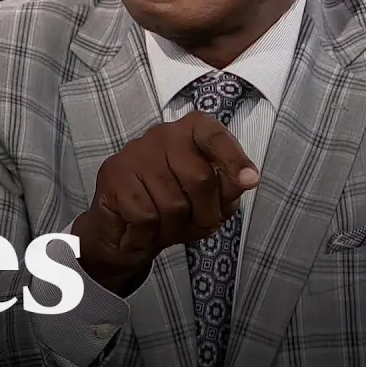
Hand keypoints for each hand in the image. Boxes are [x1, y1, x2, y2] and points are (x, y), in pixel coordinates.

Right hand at [72, 111, 259, 294]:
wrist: (125, 232)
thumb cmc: (174, 208)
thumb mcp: (210, 201)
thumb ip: (229, 189)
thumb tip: (248, 179)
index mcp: (191, 131)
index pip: (214, 136)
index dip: (234, 159)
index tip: (251, 181)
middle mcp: (163, 134)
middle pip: (200, 178)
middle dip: (204, 214)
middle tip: (197, 226)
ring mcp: (136, 152)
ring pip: (172, 203)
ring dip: (175, 229)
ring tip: (165, 227)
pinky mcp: (114, 174)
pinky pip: (145, 216)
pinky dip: (148, 235)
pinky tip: (142, 231)